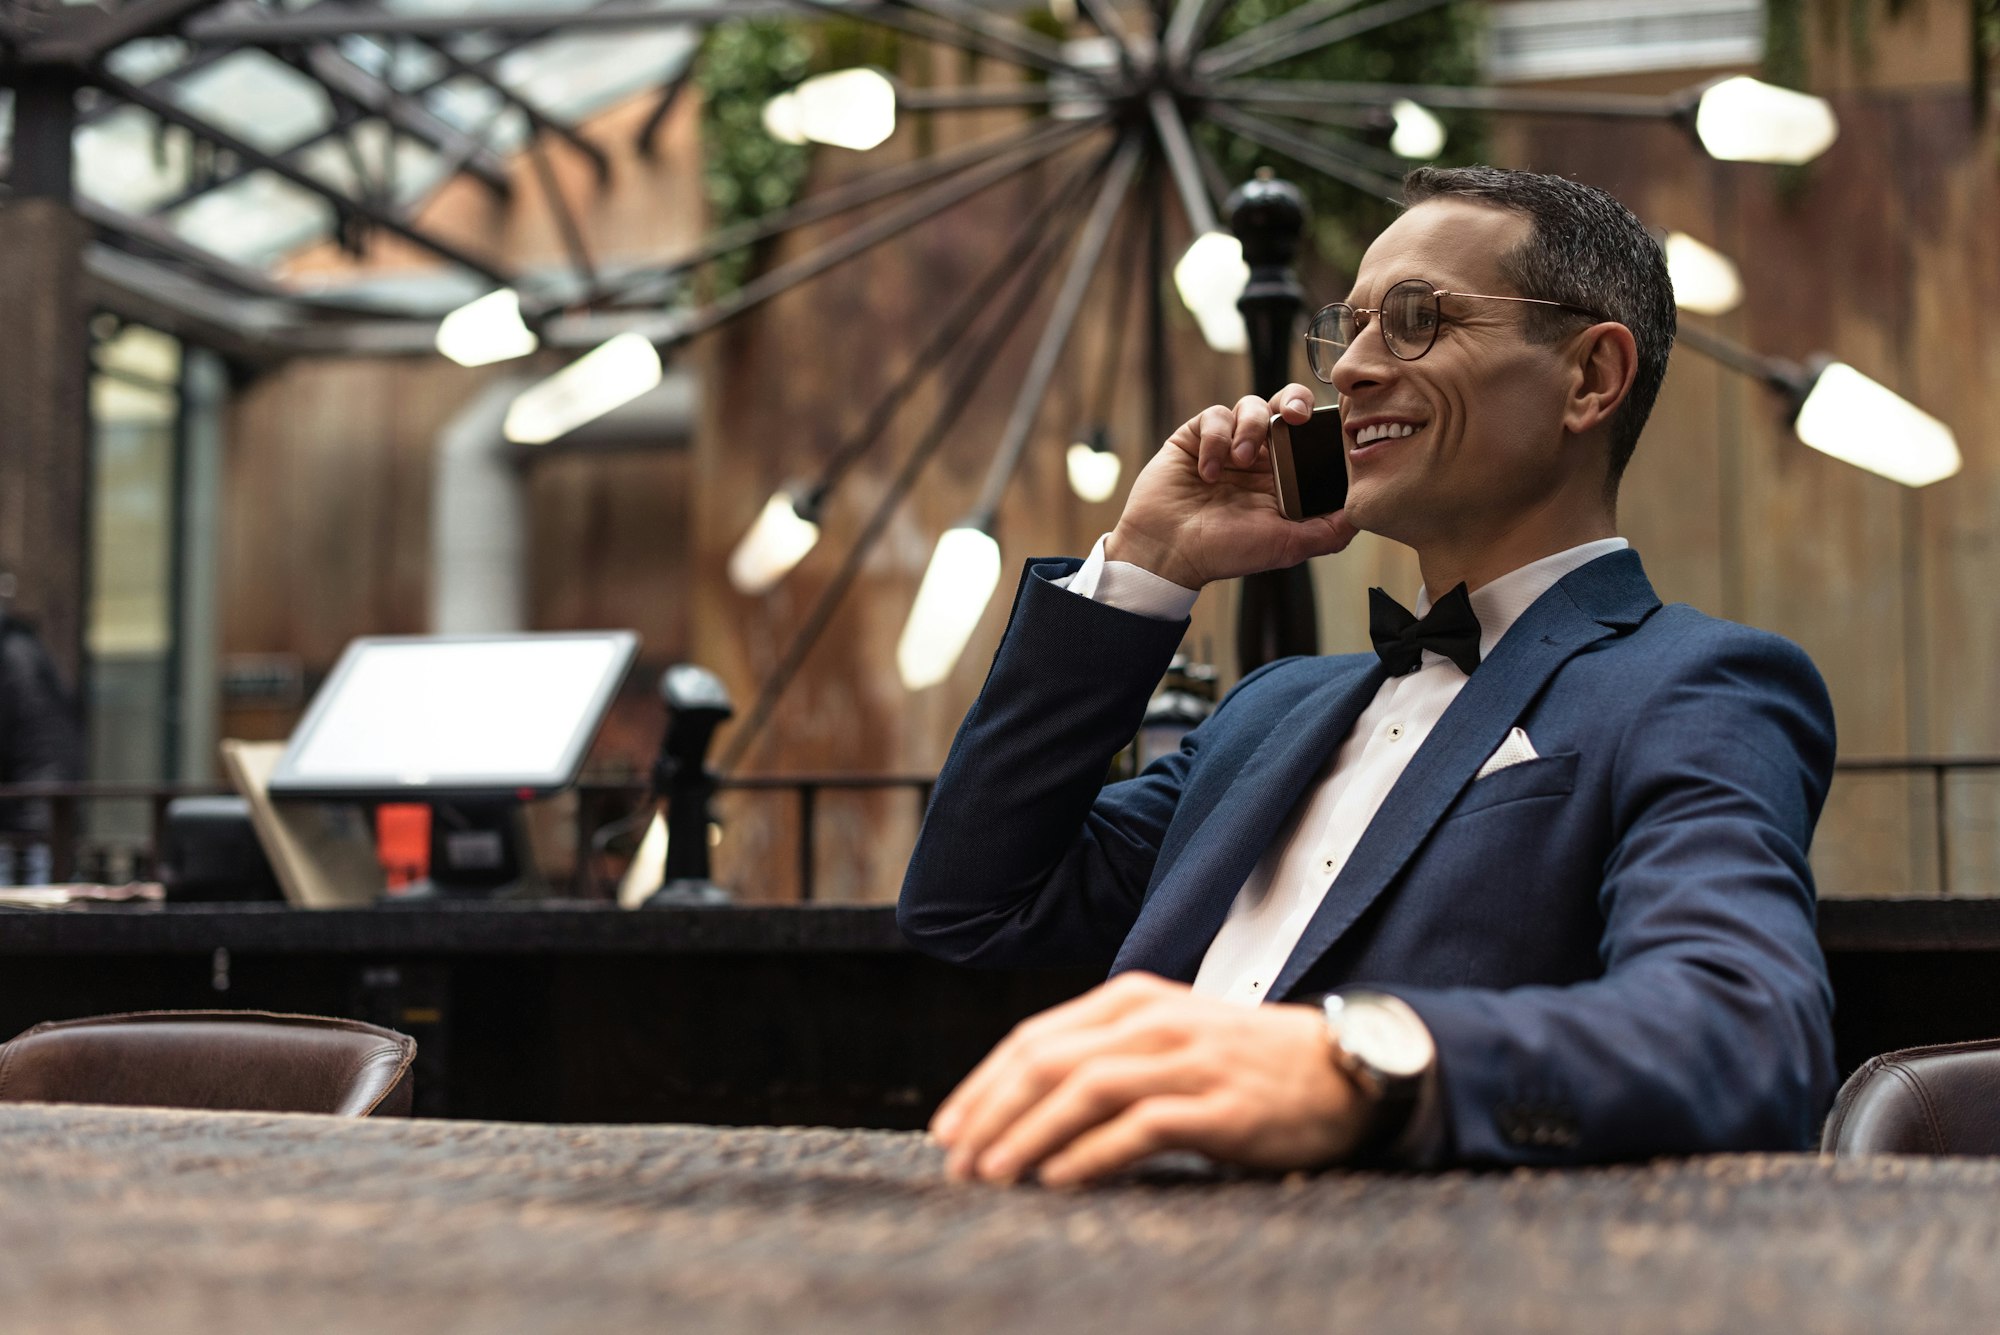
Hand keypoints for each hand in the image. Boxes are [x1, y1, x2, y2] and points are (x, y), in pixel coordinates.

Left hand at [929, 973, 1368, 1186]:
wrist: (1341, 1070)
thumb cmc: (1243, 1063)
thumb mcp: (1166, 1038)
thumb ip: (1103, 1054)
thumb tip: (1022, 1104)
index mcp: (1132, 999)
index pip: (1035, 1039)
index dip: (982, 1085)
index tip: (948, 1130)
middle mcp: (1154, 1021)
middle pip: (1048, 1061)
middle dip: (991, 1113)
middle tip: (956, 1162)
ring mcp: (1188, 1060)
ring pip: (1084, 1090)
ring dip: (1028, 1134)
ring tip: (992, 1174)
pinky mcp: (1219, 1106)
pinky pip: (1139, 1127)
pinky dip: (1090, 1154)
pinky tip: (1059, 1180)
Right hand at [1107, 386, 1356, 589]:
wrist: (1166, 552)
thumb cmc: (1225, 552)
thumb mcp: (1287, 546)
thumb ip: (1329, 531)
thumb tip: (1364, 512)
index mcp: (1283, 476)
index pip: (1311, 435)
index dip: (1322, 423)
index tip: (1332, 424)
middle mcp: (1258, 456)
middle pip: (1286, 405)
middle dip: (1295, 401)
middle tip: (1295, 416)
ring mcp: (1227, 443)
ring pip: (1252, 404)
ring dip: (1251, 428)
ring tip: (1240, 461)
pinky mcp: (1195, 436)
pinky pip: (1214, 415)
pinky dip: (1215, 439)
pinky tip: (1208, 471)